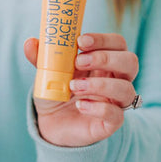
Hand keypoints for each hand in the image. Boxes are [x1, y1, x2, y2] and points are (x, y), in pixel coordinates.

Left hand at [24, 33, 138, 146]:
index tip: (81, 40)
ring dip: (99, 85)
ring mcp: (115, 101)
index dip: (103, 39)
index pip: (117, 43)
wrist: (52, 122)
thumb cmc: (56, 90)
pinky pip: (117, 115)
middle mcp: (115, 79)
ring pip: (126, 89)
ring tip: (74, 86)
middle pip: (130, 61)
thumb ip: (41, 57)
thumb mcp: (46, 72)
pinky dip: (98, 108)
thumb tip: (30, 42)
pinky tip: (80, 106)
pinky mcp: (111, 122)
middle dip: (105, 58)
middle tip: (79, 61)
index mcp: (104, 61)